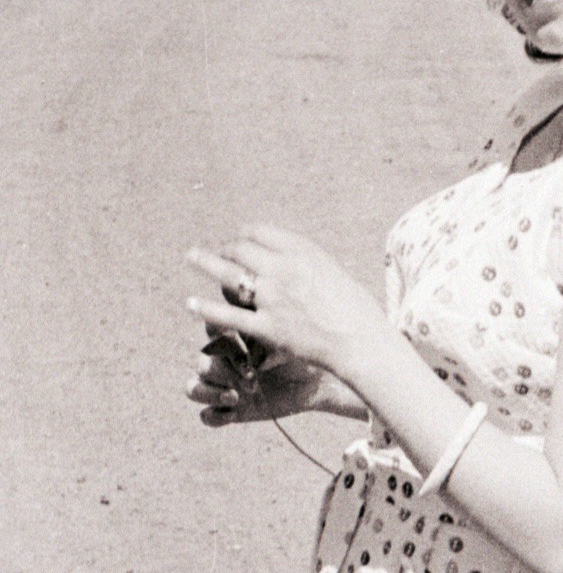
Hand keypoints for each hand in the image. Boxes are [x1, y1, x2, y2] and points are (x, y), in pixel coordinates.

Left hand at [186, 224, 383, 376]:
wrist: (362, 340)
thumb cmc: (354, 309)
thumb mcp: (332, 271)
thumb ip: (304, 262)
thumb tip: (281, 257)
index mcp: (303, 251)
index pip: (260, 232)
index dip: (244, 235)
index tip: (239, 241)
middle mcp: (284, 269)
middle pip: (241, 249)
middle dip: (226, 249)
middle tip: (217, 252)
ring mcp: (272, 298)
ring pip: (228, 275)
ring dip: (205, 262)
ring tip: (192, 257)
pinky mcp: (267, 328)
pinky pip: (228, 316)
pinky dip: (205, 309)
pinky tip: (191, 303)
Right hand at [186, 332, 325, 426]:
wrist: (317, 384)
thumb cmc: (301, 355)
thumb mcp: (280, 338)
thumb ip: (256, 323)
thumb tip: (236, 302)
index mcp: (232, 339)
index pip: (211, 332)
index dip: (219, 337)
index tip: (239, 342)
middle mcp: (223, 362)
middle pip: (202, 363)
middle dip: (223, 370)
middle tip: (251, 376)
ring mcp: (224, 387)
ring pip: (193, 388)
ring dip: (209, 392)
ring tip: (234, 397)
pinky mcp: (230, 410)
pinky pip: (206, 416)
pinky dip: (214, 417)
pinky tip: (233, 414)